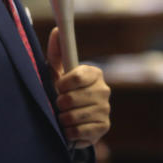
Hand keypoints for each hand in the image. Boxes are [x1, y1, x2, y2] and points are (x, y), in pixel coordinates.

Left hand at [46, 27, 110, 147]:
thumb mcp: (57, 71)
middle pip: (72, 99)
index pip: (77, 77)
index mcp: (94, 73)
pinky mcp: (104, 127)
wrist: (73, 118)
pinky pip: (79, 132)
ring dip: (63, 118)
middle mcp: (104, 90)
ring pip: (74, 116)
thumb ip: (57, 52)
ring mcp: (105, 110)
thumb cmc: (62, 90)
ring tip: (63, 115)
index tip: (58, 86)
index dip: (62, 84)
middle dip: (60, 103)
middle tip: (59, 103)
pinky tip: (70, 128)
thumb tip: (57, 30)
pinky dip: (69, 132)